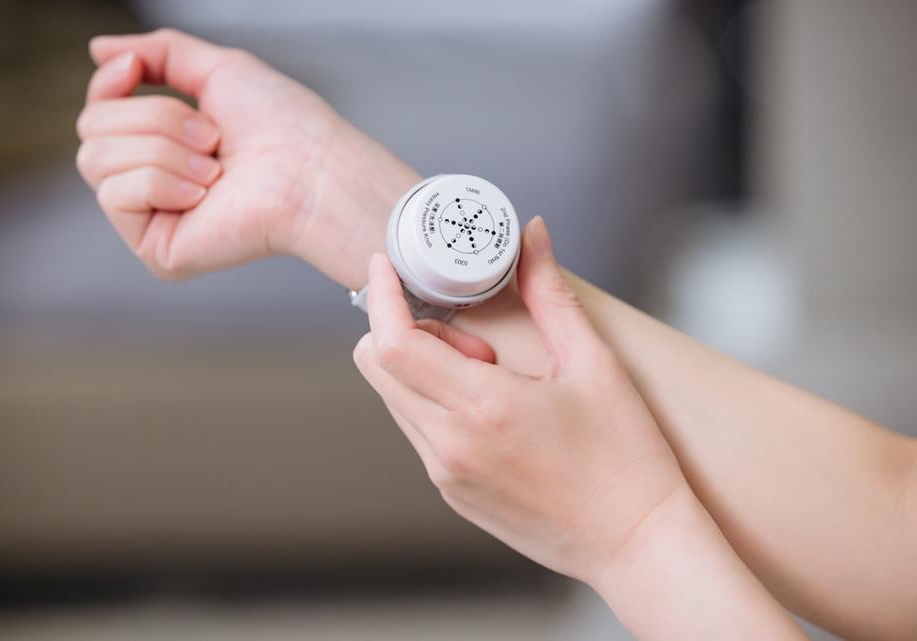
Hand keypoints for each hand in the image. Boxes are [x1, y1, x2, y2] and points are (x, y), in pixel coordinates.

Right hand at [76, 29, 415, 282]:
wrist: (312, 170)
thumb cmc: (284, 125)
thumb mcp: (217, 70)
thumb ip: (160, 54)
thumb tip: (100, 49)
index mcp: (165, 146)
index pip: (97, 112)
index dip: (106, 84)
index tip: (134, 68)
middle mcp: (153, 184)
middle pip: (91, 130)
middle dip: (153, 118)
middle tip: (212, 137)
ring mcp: (153, 220)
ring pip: (97, 160)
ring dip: (163, 149)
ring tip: (216, 168)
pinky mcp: (157, 251)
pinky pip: (115, 195)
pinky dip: (162, 183)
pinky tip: (204, 195)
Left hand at [352, 216, 687, 584]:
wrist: (635, 545)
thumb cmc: (625, 457)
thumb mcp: (594, 364)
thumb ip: (550, 293)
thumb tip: (532, 234)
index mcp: (482, 408)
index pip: (392, 344)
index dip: (380, 297)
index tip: (386, 266)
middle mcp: (448, 445)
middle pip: (376, 367)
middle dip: (404, 330)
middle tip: (472, 336)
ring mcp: (444, 474)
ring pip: (393, 399)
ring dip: (420, 370)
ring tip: (492, 376)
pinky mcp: (451, 493)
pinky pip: (417, 431)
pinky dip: (435, 403)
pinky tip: (492, 410)